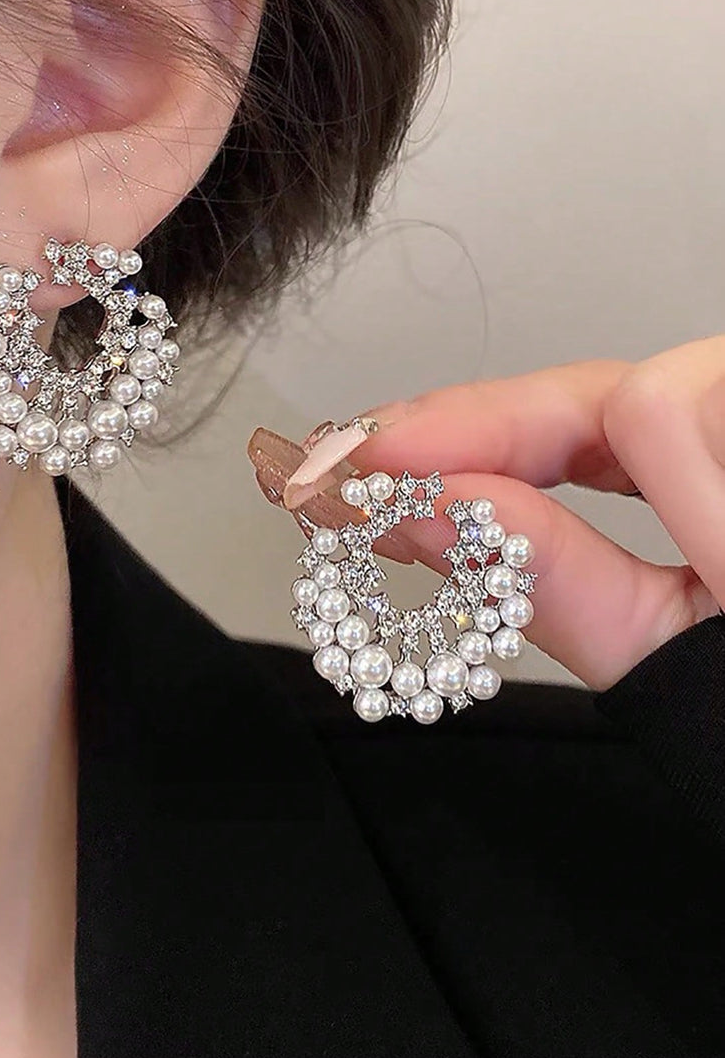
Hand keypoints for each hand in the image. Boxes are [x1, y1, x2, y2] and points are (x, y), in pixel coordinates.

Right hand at [332, 342, 724, 690]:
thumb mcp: (674, 665)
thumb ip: (554, 578)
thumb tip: (434, 507)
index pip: (634, 410)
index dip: (492, 424)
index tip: (379, 459)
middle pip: (620, 392)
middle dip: (482, 427)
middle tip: (367, 459)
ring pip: (626, 408)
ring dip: (512, 441)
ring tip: (411, 471)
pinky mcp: (721, 476)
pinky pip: (639, 442)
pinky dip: (558, 456)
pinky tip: (492, 469)